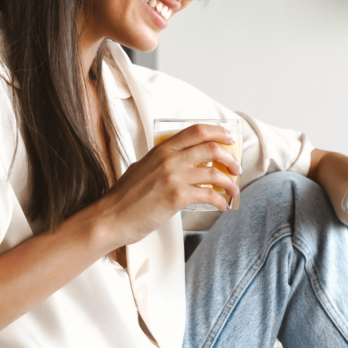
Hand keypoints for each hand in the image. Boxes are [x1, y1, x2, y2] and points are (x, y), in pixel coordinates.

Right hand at [95, 124, 241, 246]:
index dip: (218, 132)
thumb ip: (164, 160)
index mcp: (161, 150)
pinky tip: (222, 206)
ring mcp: (173, 177)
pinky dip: (220, 201)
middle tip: (236, 167)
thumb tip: (188, 160)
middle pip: (211, 148)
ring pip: (215, 173)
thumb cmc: (126, 196)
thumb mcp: (143, 167)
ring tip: (233, 189)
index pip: (196, 131)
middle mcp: (169, 159)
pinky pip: (208, 195)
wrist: (112, 217)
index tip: (229, 138)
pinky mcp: (176, 197)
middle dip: (230, 157)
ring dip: (230, 182)